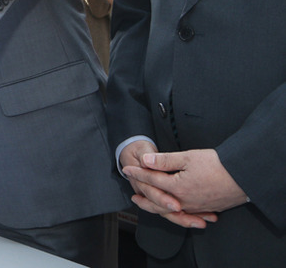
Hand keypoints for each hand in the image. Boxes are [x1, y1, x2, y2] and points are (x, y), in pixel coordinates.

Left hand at [124, 148, 243, 226]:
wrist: (244, 176)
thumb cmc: (218, 165)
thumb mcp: (188, 157)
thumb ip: (165, 160)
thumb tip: (145, 160)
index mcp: (177, 187)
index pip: (152, 180)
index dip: (138, 173)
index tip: (127, 170)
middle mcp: (184, 201)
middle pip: (158, 201)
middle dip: (144, 197)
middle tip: (133, 194)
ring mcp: (195, 207)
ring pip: (170, 211)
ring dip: (157, 207)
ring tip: (149, 204)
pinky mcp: (206, 209)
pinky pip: (185, 214)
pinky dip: (175, 213)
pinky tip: (173, 211)